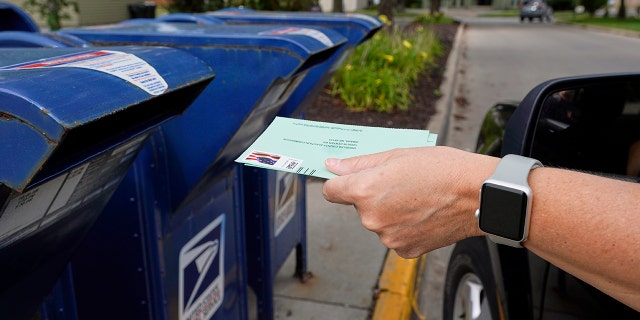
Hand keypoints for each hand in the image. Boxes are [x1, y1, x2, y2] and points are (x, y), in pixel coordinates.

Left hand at [322, 146, 497, 257]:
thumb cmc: (443, 169)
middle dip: (374, 195)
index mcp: (365, 191)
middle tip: (401, 183)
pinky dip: (404, 226)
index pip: (331, 191)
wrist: (478, 195)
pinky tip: (423, 214)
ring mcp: (388, 237)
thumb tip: (333, 166)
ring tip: (417, 198)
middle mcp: (371, 218)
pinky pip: (395, 235)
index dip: (340, 183)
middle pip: (359, 206)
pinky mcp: (404, 250)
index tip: (349, 180)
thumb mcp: (397, 155)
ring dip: (390, 211)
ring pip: (378, 221)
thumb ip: (360, 163)